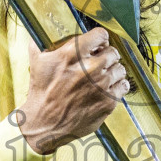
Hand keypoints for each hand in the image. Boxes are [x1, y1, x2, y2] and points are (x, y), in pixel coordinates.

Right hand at [17, 28, 130, 153]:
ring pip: (120, 68)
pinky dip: (118, 86)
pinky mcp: (108, 101)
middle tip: (100, 63)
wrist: (45, 124)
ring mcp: (101, 85)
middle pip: (113, 52)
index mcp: (72, 54)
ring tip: (104, 77)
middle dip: (106, 56)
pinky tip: (108, 88)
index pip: (100, 35)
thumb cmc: (41, 94)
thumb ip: (38, 47)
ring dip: (113, 71)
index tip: (98, 45)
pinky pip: (124, 86)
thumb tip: (36, 37)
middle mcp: (90, 67)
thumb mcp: (36, 65)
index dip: (100, 40)